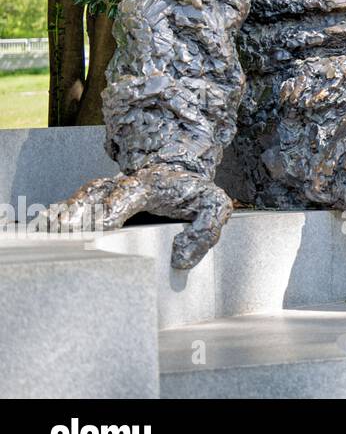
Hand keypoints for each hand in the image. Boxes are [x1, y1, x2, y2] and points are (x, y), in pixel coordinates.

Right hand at [37, 164, 231, 269]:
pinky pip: (75, 206)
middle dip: (77, 211)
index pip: (126, 195)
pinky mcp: (99, 201)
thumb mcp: (215, 207)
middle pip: (94, 194)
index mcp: (150, 185)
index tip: (98, 227)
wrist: (180, 174)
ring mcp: (108, 191)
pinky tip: (41, 231)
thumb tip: (180, 259)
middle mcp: (123, 185)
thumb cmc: (196, 195)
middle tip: (61, 231)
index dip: (111, 210)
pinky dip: (57, 217)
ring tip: (43, 232)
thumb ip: (205, 232)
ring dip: (61, 215)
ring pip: (80, 199)